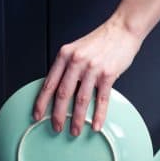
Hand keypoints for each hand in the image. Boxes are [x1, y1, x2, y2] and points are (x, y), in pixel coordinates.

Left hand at [33, 15, 142, 134]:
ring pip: (81, 100)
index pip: (49, 83)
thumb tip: (61, 89)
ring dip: (77, 119)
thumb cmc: (101, 41)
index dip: (42, 102)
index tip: (37, 115)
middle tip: (56, 128)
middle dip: (58, 115)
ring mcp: (92, 68)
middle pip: (63, 94)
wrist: (122, 29)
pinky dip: (98, 115)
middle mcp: (76, 61)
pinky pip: (101, 99)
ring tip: (75, 131)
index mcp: (65, 55)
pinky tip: (95, 125)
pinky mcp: (108, 74)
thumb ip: (68, 67)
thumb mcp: (77, 49)